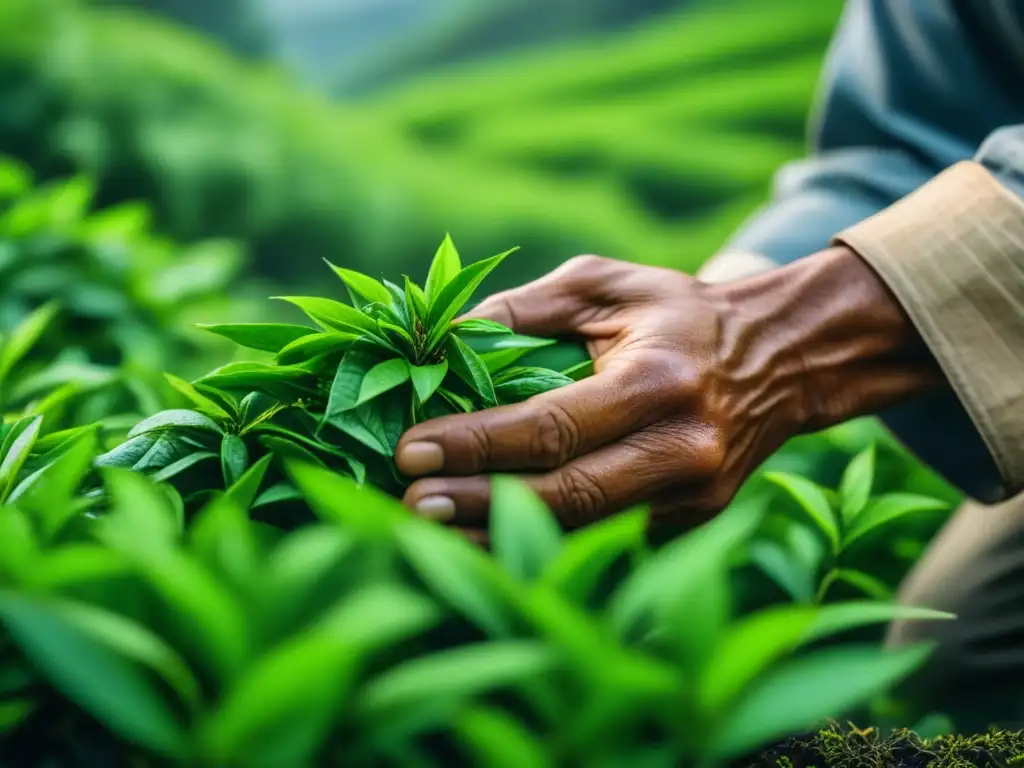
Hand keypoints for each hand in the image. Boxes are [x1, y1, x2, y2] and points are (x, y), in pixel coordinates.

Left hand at [396, 248, 937, 529]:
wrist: (780, 358)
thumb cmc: (676, 314)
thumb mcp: (604, 285)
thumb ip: (522, 308)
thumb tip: (439, 343)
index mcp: (657, 382)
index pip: (552, 426)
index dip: (476, 443)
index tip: (409, 452)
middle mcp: (681, 448)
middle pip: (566, 497)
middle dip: (478, 505)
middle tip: (411, 506)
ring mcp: (693, 497)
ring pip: (583, 534)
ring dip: (501, 537)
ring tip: (433, 534)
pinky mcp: (692, 523)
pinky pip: (607, 541)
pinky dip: (545, 543)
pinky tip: (490, 538)